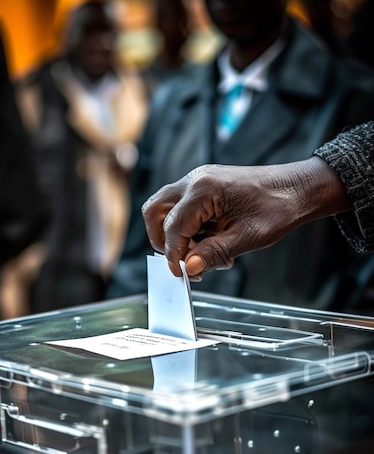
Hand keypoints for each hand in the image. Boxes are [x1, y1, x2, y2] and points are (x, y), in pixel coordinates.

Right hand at [142, 158, 350, 279]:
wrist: (298, 189)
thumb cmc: (278, 208)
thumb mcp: (247, 237)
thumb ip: (214, 253)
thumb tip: (189, 267)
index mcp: (204, 189)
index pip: (173, 227)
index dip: (174, 254)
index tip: (182, 274)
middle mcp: (195, 179)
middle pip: (156, 212)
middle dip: (163, 241)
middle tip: (181, 262)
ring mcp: (198, 180)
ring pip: (165, 209)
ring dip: (175, 235)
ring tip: (202, 253)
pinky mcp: (205, 186)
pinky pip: (183, 208)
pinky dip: (189, 228)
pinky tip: (211, 242)